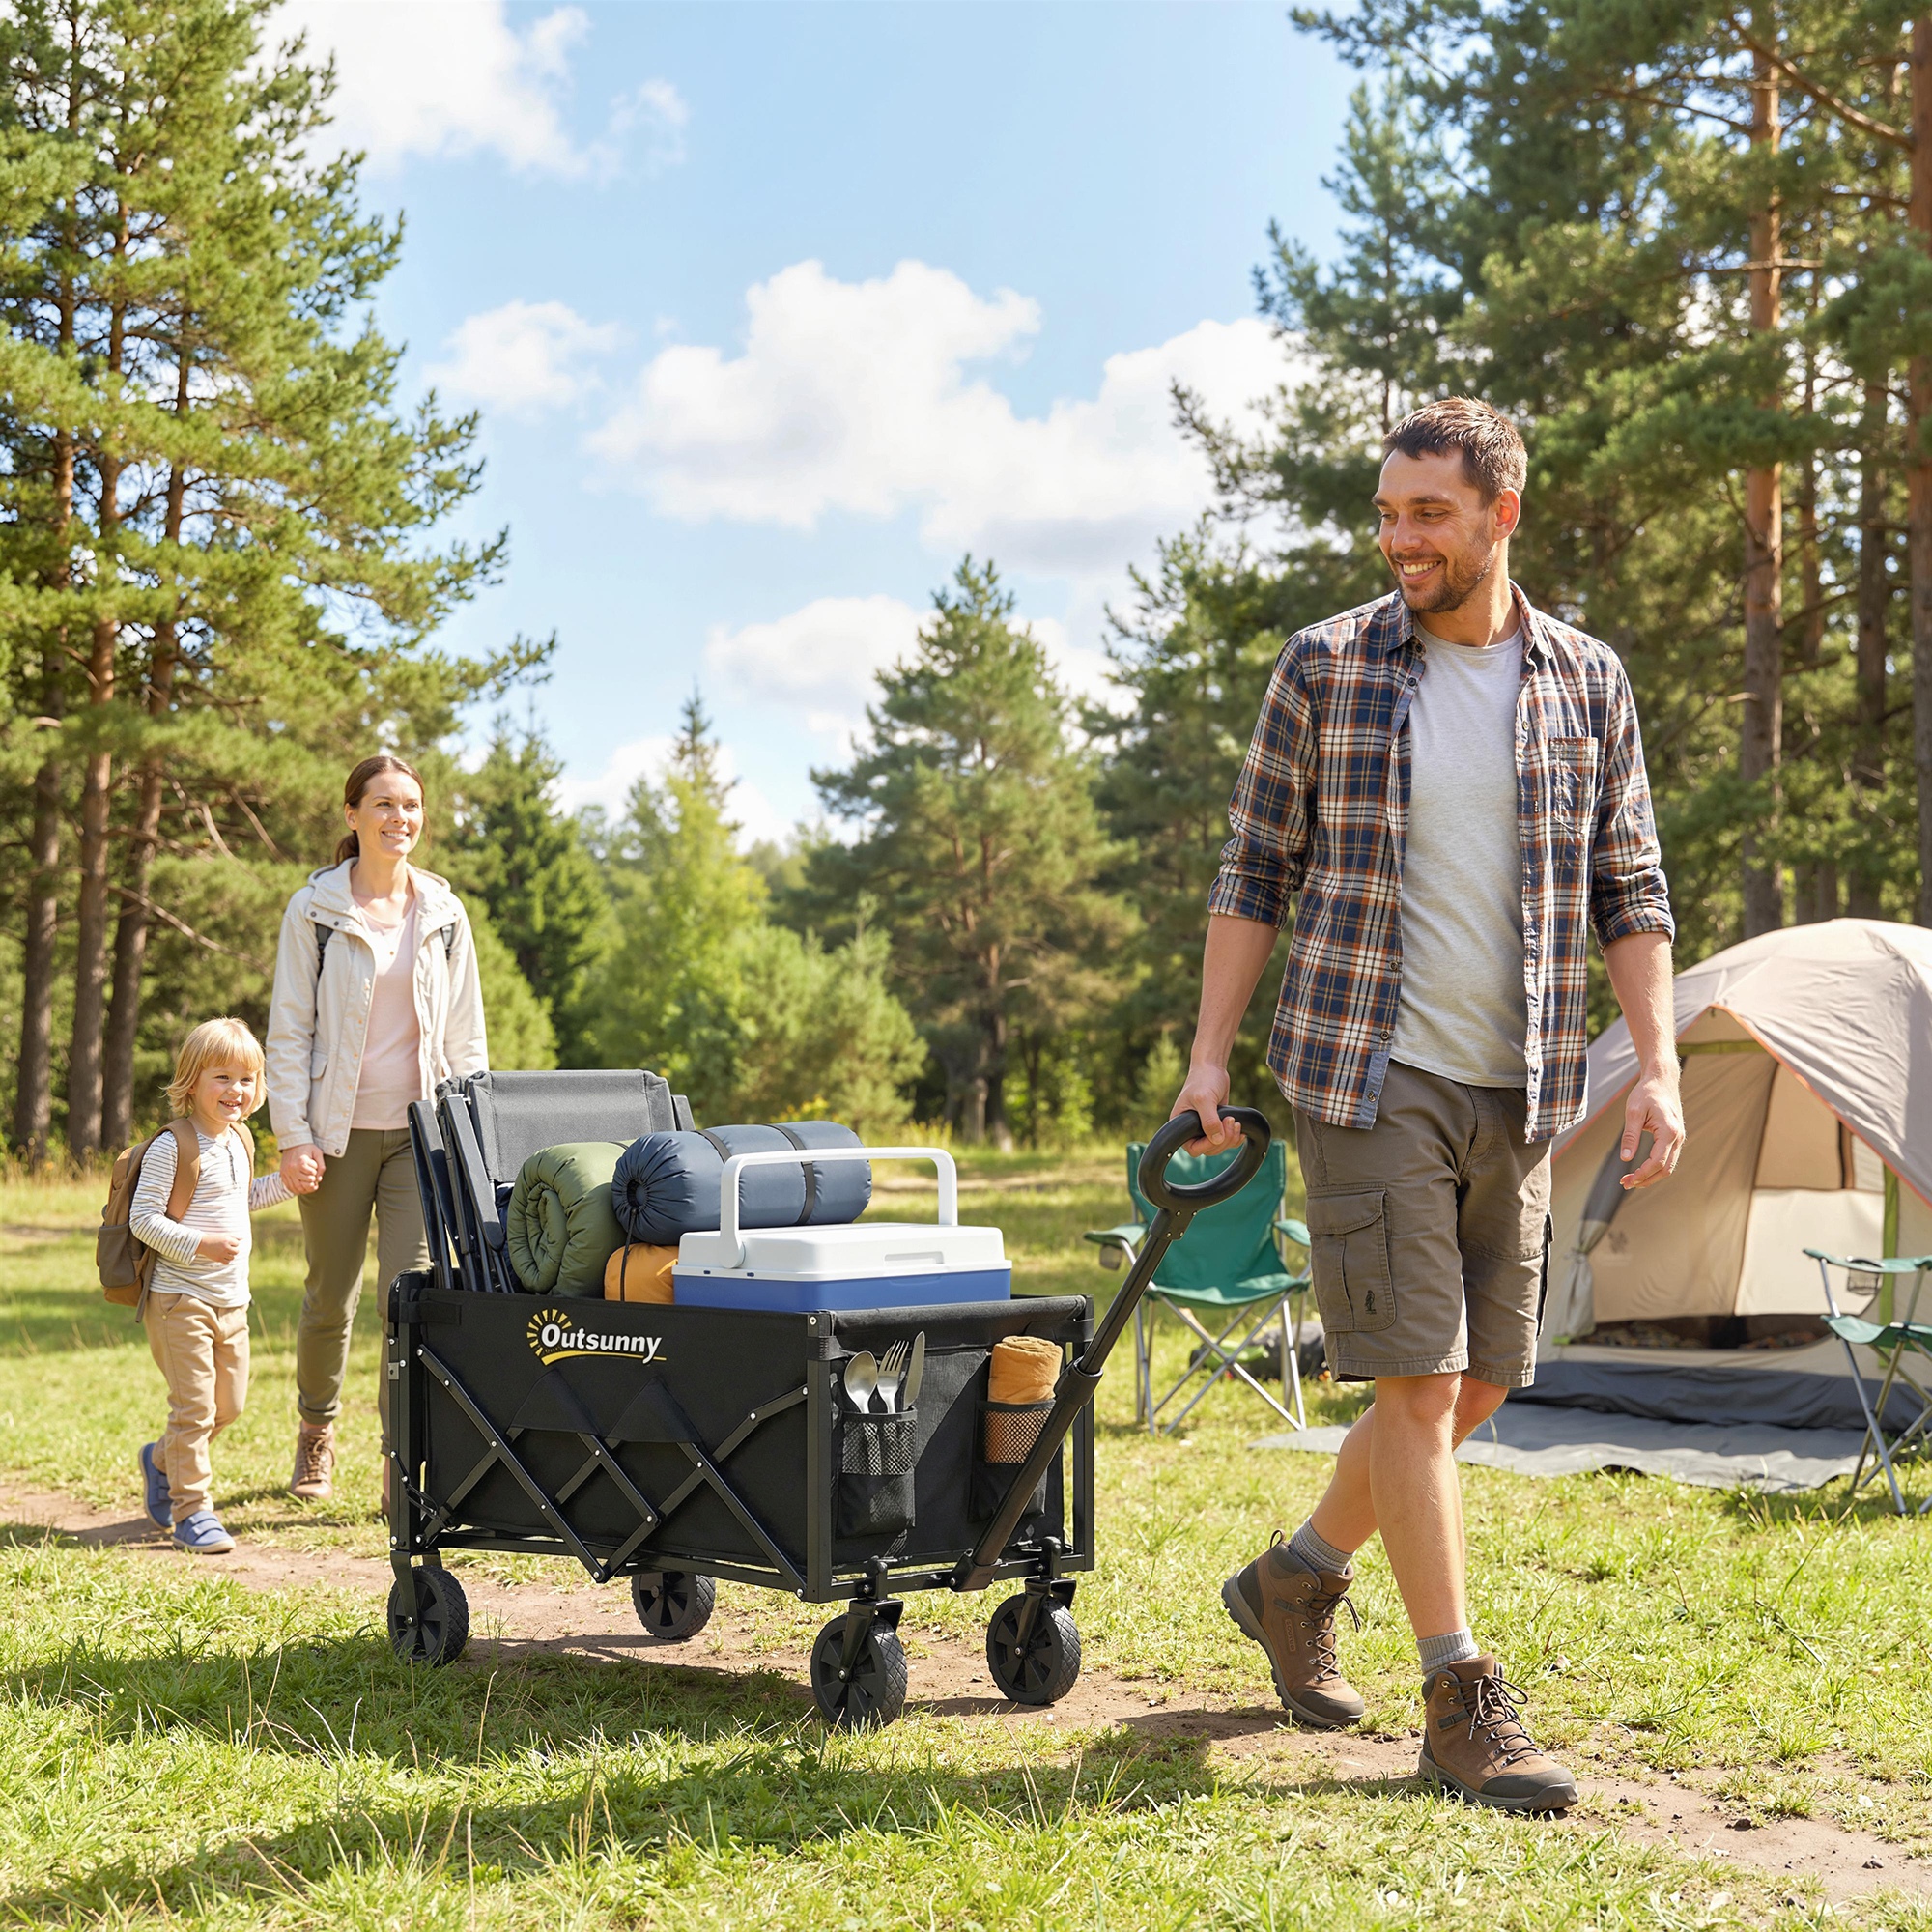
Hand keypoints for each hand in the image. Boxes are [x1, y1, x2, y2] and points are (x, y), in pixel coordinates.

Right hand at [197, 1229, 241, 1262]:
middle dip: (234, 1250)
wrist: (203, 1244)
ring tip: (225, 1252)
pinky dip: (227, 1261)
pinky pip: (227, 1262)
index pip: (237, 1244)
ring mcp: (222, 1254)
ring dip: (230, 1255)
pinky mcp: (218, 1259)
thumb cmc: (215, 1238)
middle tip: (228, 1248)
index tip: (228, 1243)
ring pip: (232, 1257)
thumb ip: (234, 1237)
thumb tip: (243, 1238)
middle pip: (237, 1251)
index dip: (233, 1243)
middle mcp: (225, 1247)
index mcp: (227, 1240)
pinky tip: (223, 1257)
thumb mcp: (224, 1235)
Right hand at [280, 1144, 324, 1194]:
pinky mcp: (283, 1173)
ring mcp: (286, 1171)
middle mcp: (293, 1168)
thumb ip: (321, 1166)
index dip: (315, 1172)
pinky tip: (301, 1190)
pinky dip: (295, 1190)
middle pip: (305, 1182)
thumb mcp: (317, 1153)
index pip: (312, 1175)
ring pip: (296, 1187)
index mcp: (302, 1162)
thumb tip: (319, 1180)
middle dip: (311, 1182)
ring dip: (304, 1189)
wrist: (293, 1142)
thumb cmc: (307, 1147)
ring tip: (309, 1186)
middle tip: (314, 1179)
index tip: (314, 1167)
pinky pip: (288, 1186)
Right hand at [1171, 1063, 1237, 1154]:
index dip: (1207, 1145)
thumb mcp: (1204, 1099)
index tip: (1219, 1133)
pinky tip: (1239, 1127)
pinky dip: (1234, 1137)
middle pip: (1208, 1149)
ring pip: (1218, 1145)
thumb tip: (1217, 1140)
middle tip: (1230, 1121)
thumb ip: (1209, 1121)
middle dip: (1223, 1139)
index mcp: (1180, 1125)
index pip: (1193, 1148)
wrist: (1212, 1067)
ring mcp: (1204, 1127)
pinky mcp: (1216, 1123)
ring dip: (1230, 1137)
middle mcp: (1191, 1129)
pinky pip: (1225, 1139)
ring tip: (1235, 1122)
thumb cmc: (1203, 1080)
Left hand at [1619, 1063, 1684, 1189]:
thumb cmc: (1646, 1093)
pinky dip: (1655, 1168)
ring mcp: (1678, 1138)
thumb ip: (1630, 1136)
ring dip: (1651, 1176)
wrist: (1662, 1080)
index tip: (1627, 1179)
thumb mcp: (1633, 1112)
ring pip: (1668, 1166)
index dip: (1643, 1174)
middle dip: (1646, 1179)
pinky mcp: (1675, 1138)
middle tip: (1625, 1184)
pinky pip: (1668, 1158)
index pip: (1657, 1161)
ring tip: (1631, 1180)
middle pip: (1665, 1169)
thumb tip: (1625, 1158)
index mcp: (1669, 1131)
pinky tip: (1641, 1170)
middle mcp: (1678, 1137)